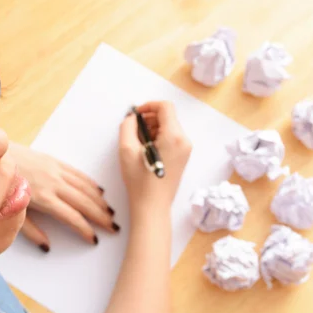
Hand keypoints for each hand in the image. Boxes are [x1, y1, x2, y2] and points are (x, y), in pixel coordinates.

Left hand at [9, 143, 118, 251]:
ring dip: (99, 200)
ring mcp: (54, 170)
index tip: (94, 239)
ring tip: (110, 212)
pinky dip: (90, 183)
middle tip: (114, 227)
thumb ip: (31, 231)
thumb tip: (47, 247)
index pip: (71, 217)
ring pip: (84, 187)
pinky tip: (99, 191)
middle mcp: (53, 183)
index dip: (84, 229)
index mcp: (42, 198)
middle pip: (83, 202)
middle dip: (100, 216)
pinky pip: (77, 173)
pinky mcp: (53, 160)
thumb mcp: (10, 213)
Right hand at [118, 101, 191, 215]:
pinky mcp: (182, 157)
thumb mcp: (127, 150)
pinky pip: (171, 138)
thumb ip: (127, 126)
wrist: (152, 206)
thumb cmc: (140, 181)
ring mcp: (185, 150)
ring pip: (168, 127)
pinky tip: (145, 151)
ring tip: (138, 144)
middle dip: (149, 119)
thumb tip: (132, 118)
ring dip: (152, 129)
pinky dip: (157, 138)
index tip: (135, 114)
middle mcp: (184, 140)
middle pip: (167, 117)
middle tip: (133, 131)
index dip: (148, 106)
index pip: (165, 107)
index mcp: (174, 136)